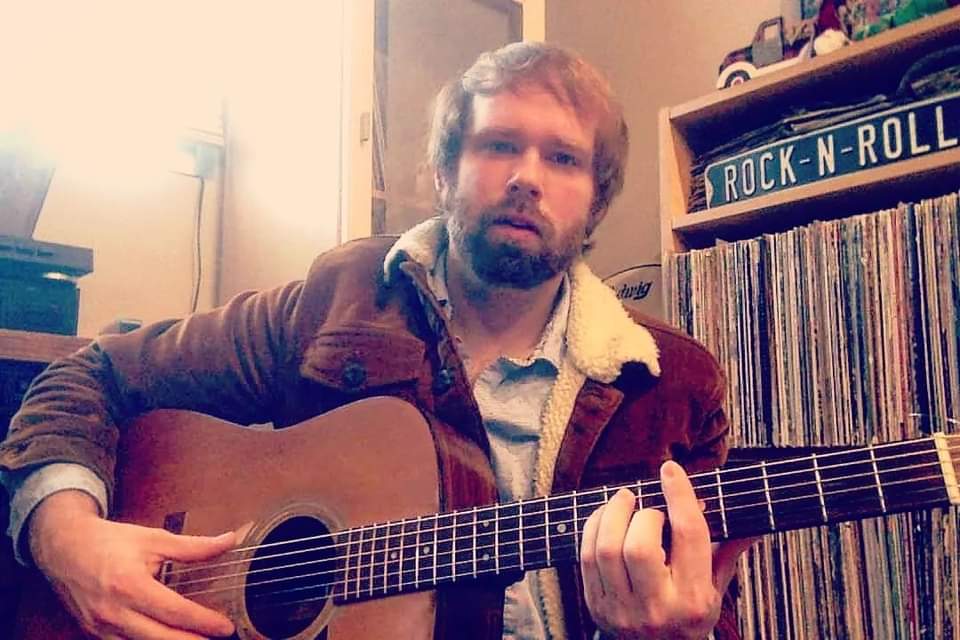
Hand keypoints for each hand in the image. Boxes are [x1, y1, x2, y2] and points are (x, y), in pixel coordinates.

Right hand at [29, 490, 236, 638]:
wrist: (62, 548)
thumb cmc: (108, 541)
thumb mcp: (153, 538)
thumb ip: (193, 547)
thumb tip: (229, 541)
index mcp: (129, 586)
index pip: (175, 612)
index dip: (204, 622)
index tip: (226, 627)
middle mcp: (114, 612)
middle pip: (162, 639)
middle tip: (220, 638)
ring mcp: (102, 628)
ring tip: (199, 639)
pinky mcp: (95, 634)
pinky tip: (171, 638)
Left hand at [580, 461, 754, 638]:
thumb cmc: (690, 614)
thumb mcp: (715, 588)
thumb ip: (728, 550)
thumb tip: (755, 521)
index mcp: (694, 598)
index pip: (688, 537)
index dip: (680, 496)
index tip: (671, 470)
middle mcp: (657, 607)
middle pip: (640, 545)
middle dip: (643, 513)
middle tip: (647, 505)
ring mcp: (622, 610)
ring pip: (607, 549)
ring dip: (612, 514)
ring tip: (623, 501)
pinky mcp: (596, 606)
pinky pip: (586, 558)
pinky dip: (593, 529)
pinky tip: (605, 518)